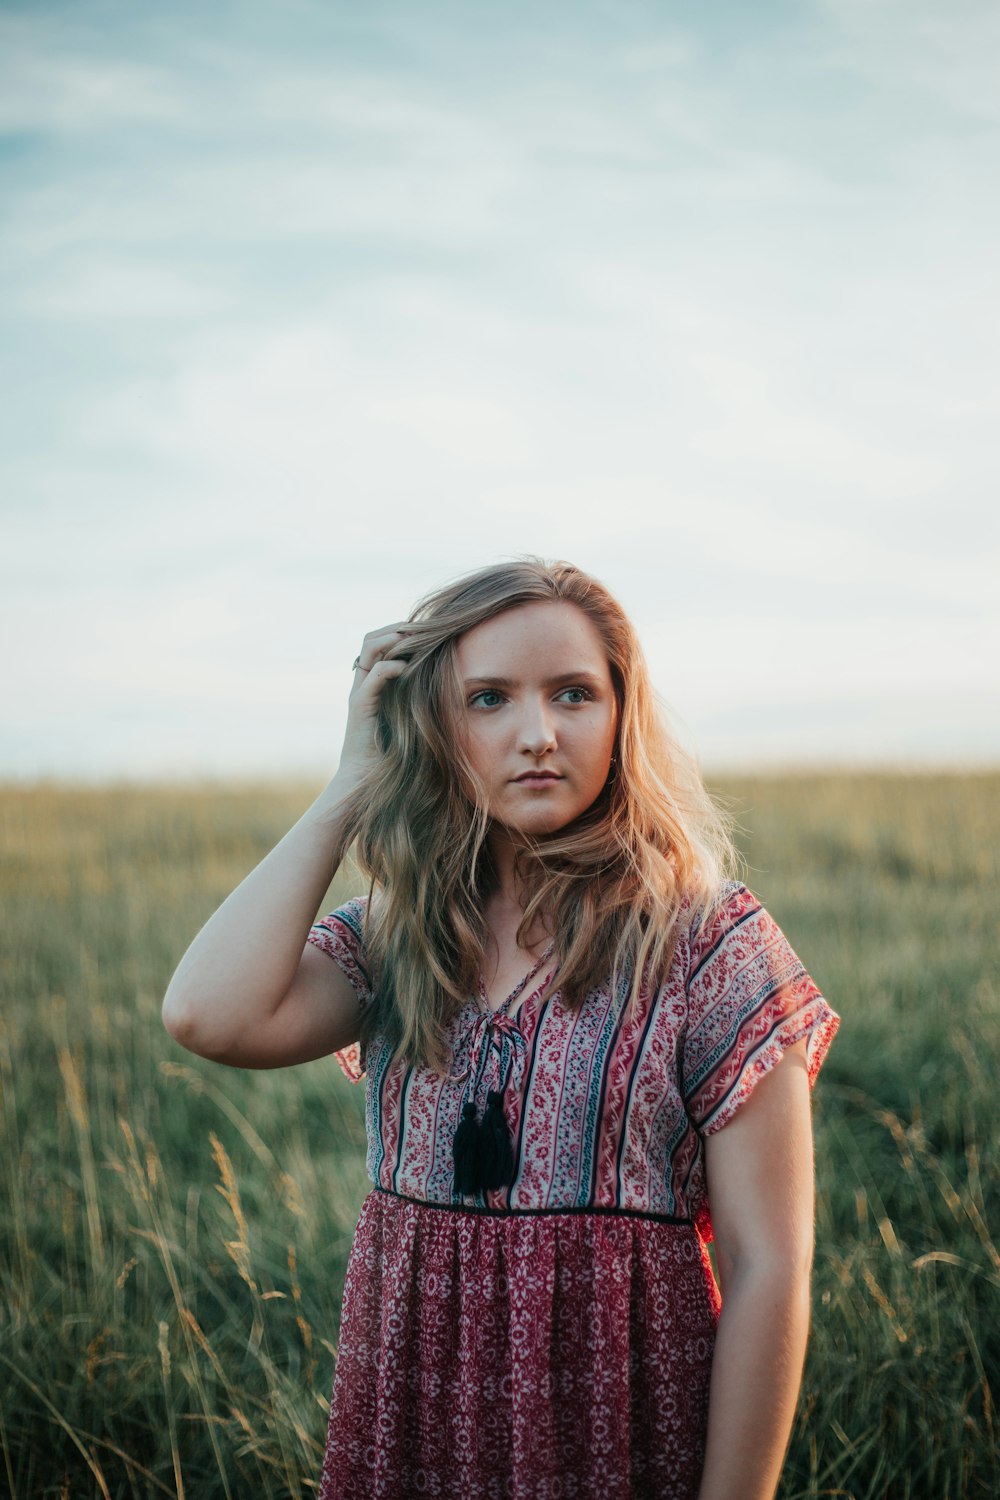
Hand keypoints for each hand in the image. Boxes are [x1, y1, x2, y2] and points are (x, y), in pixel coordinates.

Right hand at [336, 622, 412, 784]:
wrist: (365, 782)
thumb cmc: (393, 756)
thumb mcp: (414, 720)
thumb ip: (423, 701)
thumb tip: (454, 688)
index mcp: (375, 683)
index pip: (381, 643)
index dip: (401, 631)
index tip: (428, 630)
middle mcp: (364, 683)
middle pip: (371, 638)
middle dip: (396, 627)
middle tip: (422, 627)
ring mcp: (360, 692)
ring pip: (368, 648)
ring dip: (391, 637)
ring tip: (414, 637)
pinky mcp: (360, 706)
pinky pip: (373, 675)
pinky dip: (390, 665)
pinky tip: (407, 667)